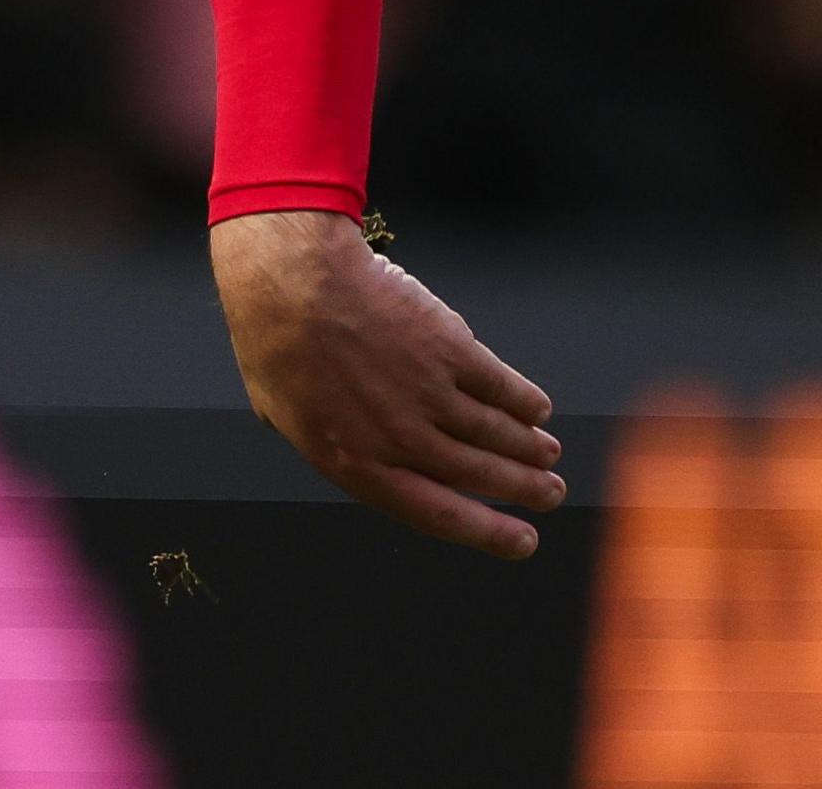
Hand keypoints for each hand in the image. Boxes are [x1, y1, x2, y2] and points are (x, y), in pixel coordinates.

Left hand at [211, 208, 562, 558]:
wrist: (292, 281)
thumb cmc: (272, 339)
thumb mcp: (280, 412)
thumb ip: (322, 438)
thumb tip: (341, 445)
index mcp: (358, 465)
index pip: (439, 515)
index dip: (489, 533)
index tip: (523, 541)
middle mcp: (402, 439)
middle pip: (480, 475)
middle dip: (523, 489)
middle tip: (548, 493)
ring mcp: (430, 395)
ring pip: (498, 433)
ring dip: (531, 448)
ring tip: (548, 455)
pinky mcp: (451, 351)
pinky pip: (502, 386)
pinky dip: (525, 400)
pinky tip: (537, 408)